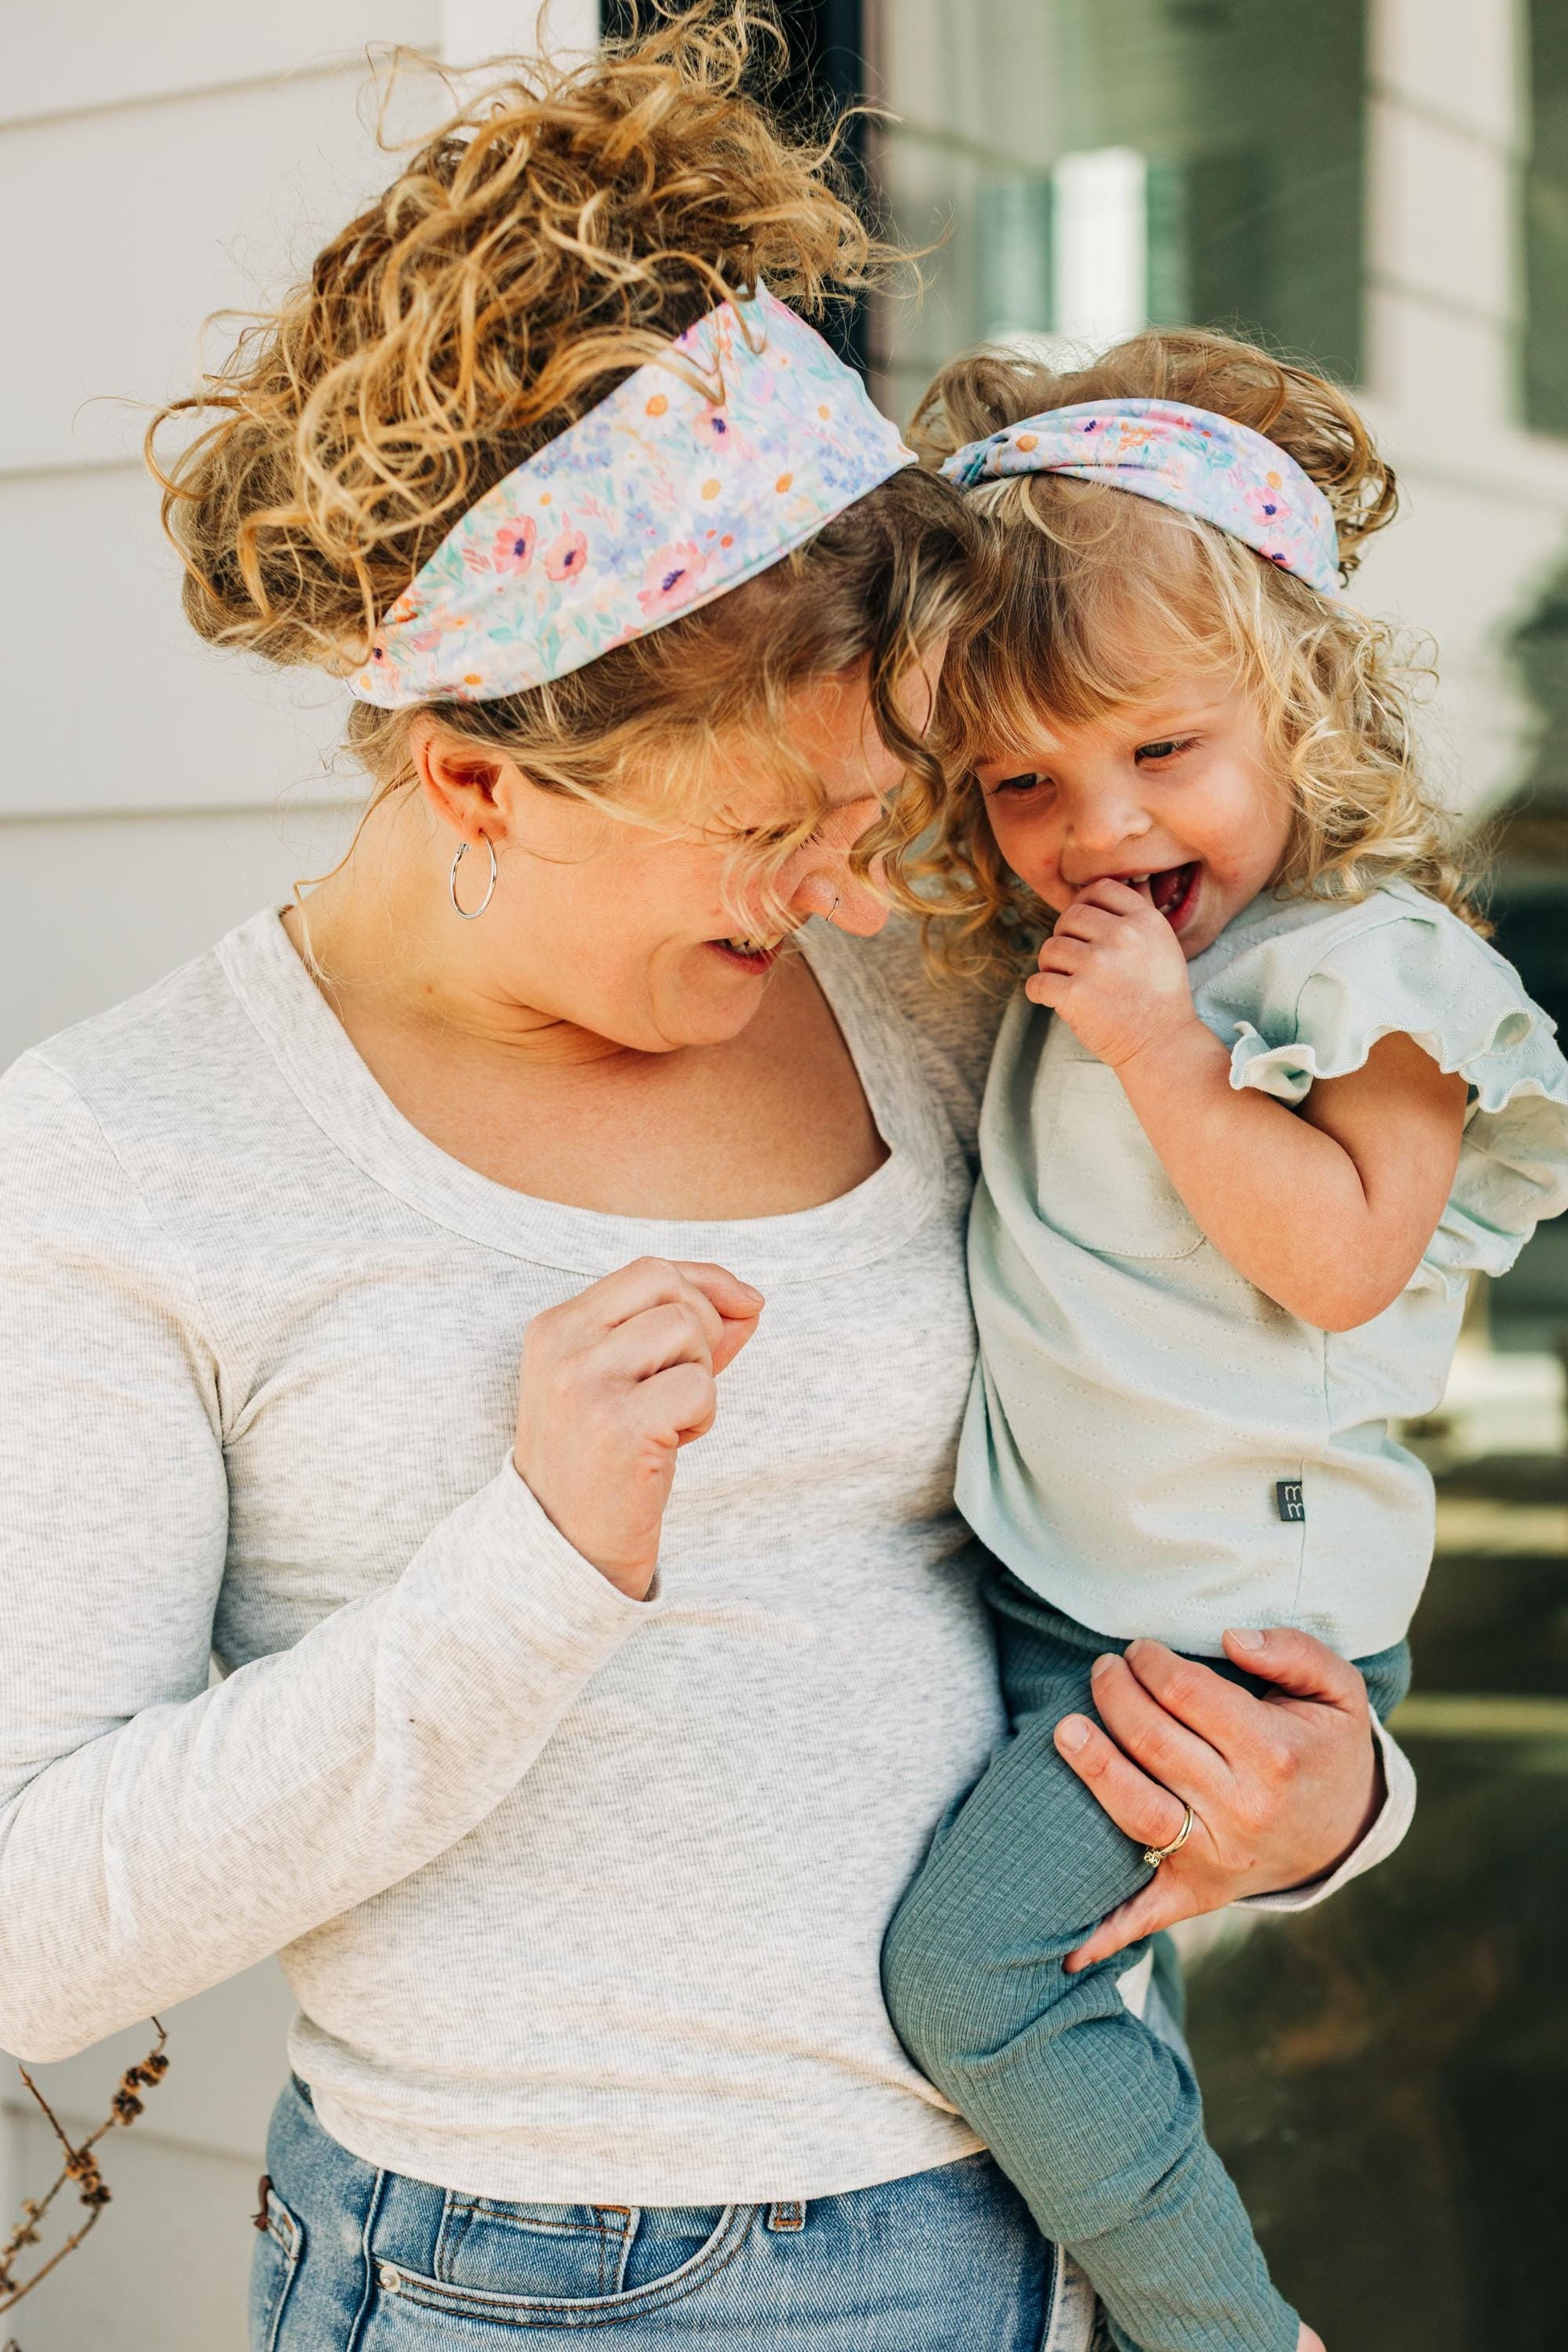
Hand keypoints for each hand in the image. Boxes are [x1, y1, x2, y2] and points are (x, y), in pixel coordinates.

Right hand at [514, 1257, 763, 1600]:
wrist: (562, 1547)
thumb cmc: (599, 1462)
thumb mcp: (627, 1383)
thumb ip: (683, 1338)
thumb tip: (750, 1302)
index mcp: (555, 1327)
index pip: (648, 1271)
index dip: (708, 1282)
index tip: (745, 1303)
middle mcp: (563, 1347)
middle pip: (670, 1289)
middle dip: (706, 1328)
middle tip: (689, 1384)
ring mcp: (586, 1384)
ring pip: (686, 1330)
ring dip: (701, 1375)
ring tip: (671, 1417)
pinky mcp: (619, 1426)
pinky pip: (699, 1386)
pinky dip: (702, 1415)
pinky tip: (671, 1445)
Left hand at [1024, 879, 1196, 1067]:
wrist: (1162, 1045)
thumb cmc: (1158, 996)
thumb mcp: (1161, 944)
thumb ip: (1135, 914)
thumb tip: (1107, 882)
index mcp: (1145, 921)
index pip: (1099, 888)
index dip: (1085, 905)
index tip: (1085, 928)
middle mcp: (1122, 937)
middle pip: (1070, 916)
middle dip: (1066, 937)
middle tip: (1075, 962)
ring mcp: (1098, 965)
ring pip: (1050, 948)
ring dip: (1052, 966)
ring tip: (1069, 982)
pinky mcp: (1076, 995)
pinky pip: (1037, 982)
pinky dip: (1039, 993)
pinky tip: (1055, 1000)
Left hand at [1053, 1627, 1383, 1971]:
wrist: (1347, 1828)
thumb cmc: (1324, 1745)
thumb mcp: (1338, 1689)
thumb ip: (1293, 1652)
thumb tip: (1232, 1638)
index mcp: (1274, 1754)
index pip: (1186, 1694)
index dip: (1151, 1662)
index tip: (1137, 1648)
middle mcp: (1243, 1810)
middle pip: (1153, 1743)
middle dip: (1114, 1694)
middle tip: (1101, 1668)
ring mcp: (1216, 1857)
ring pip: (1137, 1812)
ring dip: (1093, 1767)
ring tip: (1065, 1728)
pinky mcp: (1197, 1892)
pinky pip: (1146, 1913)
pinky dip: (1105, 1931)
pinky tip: (1063, 1946)